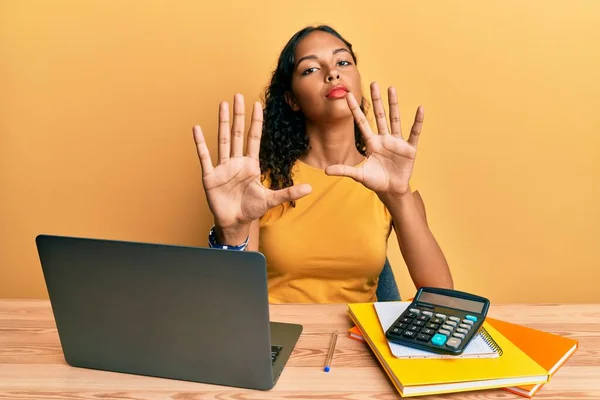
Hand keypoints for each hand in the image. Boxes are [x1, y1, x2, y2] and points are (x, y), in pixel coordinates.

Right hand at [193, 94, 311, 233]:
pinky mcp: (210, 176)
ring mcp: (223, 167)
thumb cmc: (251, 209)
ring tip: (222, 105)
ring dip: (222, 122)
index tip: (257, 104)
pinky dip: (200, 143)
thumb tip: (310, 188)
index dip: (256, 122)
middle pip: (237, 133)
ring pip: (222, 139)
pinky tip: (197, 129)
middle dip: (238, 115)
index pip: (254, 138)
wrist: (234, 222)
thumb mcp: (271, 200)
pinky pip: (204, 156)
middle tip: (238, 96)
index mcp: (251, 164)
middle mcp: (236, 162)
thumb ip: (288, 193)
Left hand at [325, 82, 422, 199]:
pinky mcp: (409, 149)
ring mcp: (396, 142)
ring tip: (392, 88)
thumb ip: (344, 170)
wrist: (391, 190)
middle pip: (379, 116)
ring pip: (395, 120)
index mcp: (371, 143)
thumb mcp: (359, 175)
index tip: (348, 95)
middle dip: (376, 100)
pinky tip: (420, 109)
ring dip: (394, 105)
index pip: (362, 123)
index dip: (355, 110)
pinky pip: (414, 133)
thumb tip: (325, 170)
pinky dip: (417, 122)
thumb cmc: (376, 181)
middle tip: (373, 83)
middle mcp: (383, 139)